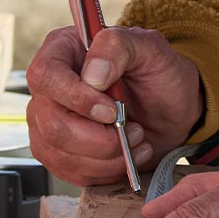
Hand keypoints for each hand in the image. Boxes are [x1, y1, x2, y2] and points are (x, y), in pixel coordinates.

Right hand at [27, 24, 202, 185]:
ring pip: (58, 152)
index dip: (75, 97)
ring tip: (136, 139)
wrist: (173, 109)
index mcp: (64, 50)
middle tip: (133, 130)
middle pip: (50, 122)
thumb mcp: (150, 48)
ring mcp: (48, 121)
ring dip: (106, 156)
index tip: (111, 110)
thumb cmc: (159, 74)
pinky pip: (67, 171)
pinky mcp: (57, 151)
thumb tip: (93, 75)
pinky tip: (126, 154)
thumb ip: (119, 46)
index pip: (45, 75)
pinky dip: (104, 170)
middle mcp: (50, 87)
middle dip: (98, 137)